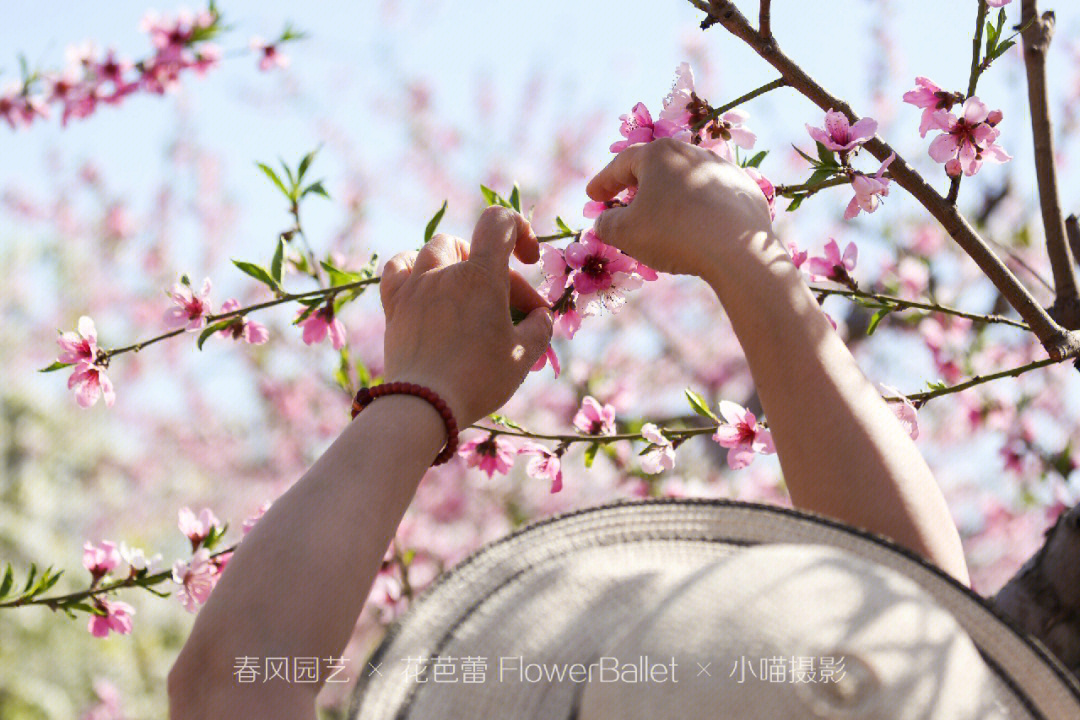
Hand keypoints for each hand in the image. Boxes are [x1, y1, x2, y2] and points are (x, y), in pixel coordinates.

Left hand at [379, 206, 553, 427]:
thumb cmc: (478, 379)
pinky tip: (424, 284)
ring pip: (435, 250)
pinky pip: (398, 268)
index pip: (499, 221)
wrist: (423, 405)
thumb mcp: (523, 356)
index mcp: (481, 276)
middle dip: (498, 273)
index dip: (520, 229)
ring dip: (456, 262)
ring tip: (467, 289)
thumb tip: (540, 317)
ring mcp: (415, 286)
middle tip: (512, 310)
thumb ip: (539, 328)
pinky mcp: (394, 305)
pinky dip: (414, 268)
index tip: (528, 259)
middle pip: (473, 248)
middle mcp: (444, 272)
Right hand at [585, 138, 776, 283]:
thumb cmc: (673, 234)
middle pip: (655, 167)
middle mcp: (692, 153)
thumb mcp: (625, 232)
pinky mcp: (743, 190)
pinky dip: (696, 209)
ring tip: (659, 217)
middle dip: (636, 185)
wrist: (738, 249)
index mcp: (659, 154)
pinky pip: (710, 198)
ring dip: (668, 197)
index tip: (592, 196)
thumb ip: (606, 224)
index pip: (621, 164)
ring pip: (685, 181)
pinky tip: (693, 227)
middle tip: (623, 202)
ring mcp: (722, 170)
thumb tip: (605, 221)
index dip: (603, 182)